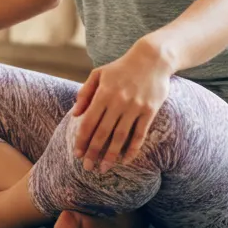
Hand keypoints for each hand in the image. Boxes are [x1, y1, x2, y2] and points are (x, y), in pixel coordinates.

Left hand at [70, 39, 172, 172]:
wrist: (152, 58)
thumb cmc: (121, 67)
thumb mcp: (99, 74)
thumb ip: (85, 93)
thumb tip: (75, 114)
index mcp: (104, 93)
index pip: (89, 121)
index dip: (82, 139)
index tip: (77, 153)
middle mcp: (118, 101)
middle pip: (103, 132)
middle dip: (93, 152)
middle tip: (87, 168)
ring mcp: (135, 107)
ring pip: (120, 136)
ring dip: (111, 155)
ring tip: (103, 168)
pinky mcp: (150, 111)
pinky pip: (140, 134)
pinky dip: (132, 149)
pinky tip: (125, 160)